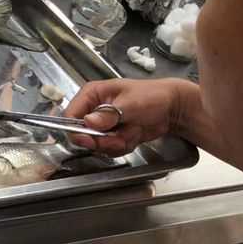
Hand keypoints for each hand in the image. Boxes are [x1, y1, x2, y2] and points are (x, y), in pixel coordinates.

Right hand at [64, 78, 188, 155]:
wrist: (172, 108)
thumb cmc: (152, 96)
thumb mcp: (130, 103)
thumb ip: (109, 114)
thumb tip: (88, 122)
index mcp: (92, 94)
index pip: (71, 115)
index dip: (77, 130)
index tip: (90, 139)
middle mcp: (93, 109)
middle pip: (82, 134)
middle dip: (102, 140)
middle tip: (119, 137)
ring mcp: (102, 124)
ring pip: (96, 144)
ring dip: (115, 143)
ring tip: (131, 132)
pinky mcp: (112, 135)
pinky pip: (109, 149)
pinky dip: (122, 146)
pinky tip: (133, 135)